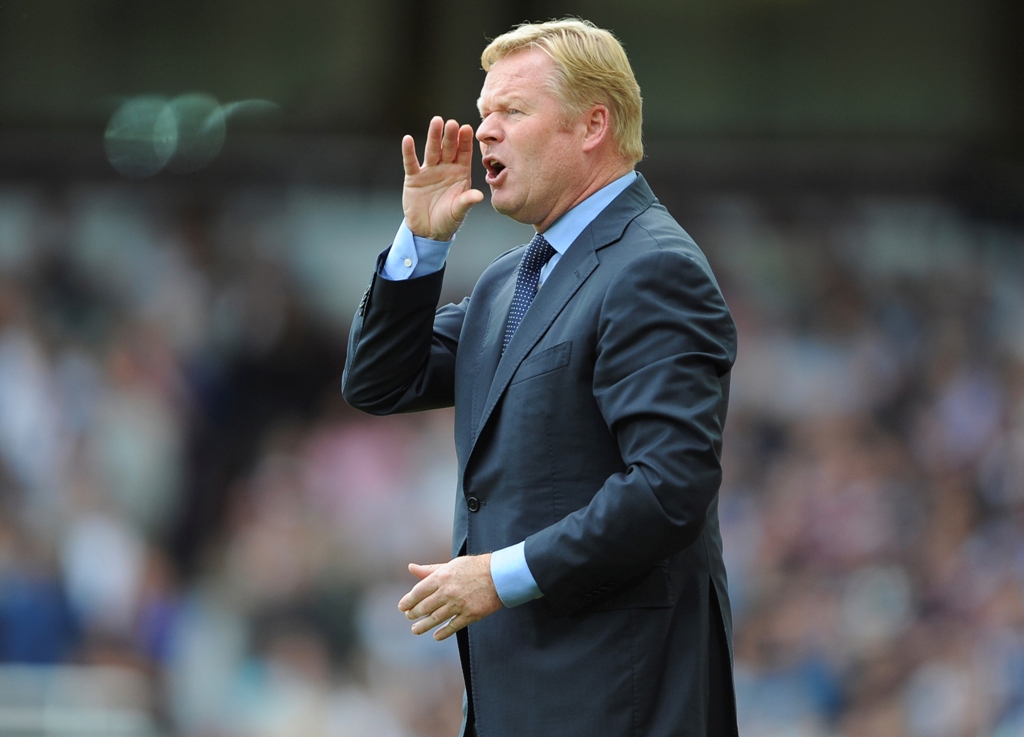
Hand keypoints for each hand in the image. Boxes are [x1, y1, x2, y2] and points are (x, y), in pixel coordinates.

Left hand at [398, 554, 502, 640]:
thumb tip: (411, 568)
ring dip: (423, 626)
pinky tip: (436, 636)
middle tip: (409, 617)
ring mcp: (459, 604)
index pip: (418, 591)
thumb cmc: (474, 567)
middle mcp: (448, 591)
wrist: (500, 575)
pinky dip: (443, 633)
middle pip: (425, 607)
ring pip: (436, 619)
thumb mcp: (451, 565)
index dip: (408, 600)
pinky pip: (453, 627)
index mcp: (442, 577)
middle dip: (414, 613)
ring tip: (415, 630)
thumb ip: (430, 570)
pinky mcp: (470, 614)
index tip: (402, 607)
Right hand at [402, 116, 484, 240]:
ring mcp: (429, 171)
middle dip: (450, 136)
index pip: (464, 153)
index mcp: (460, 173)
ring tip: (436, 122)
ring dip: (433, 137)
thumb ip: (466, 201)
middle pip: (448, 148)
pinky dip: (409, 152)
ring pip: (432, 150)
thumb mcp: (458, 211)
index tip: (467, 128)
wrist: (428, 230)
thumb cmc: (448, 219)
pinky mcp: (413, 178)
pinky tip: (407, 140)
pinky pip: (411, 163)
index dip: (465, 141)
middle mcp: (446, 168)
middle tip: (452, 123)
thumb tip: (478, 196)